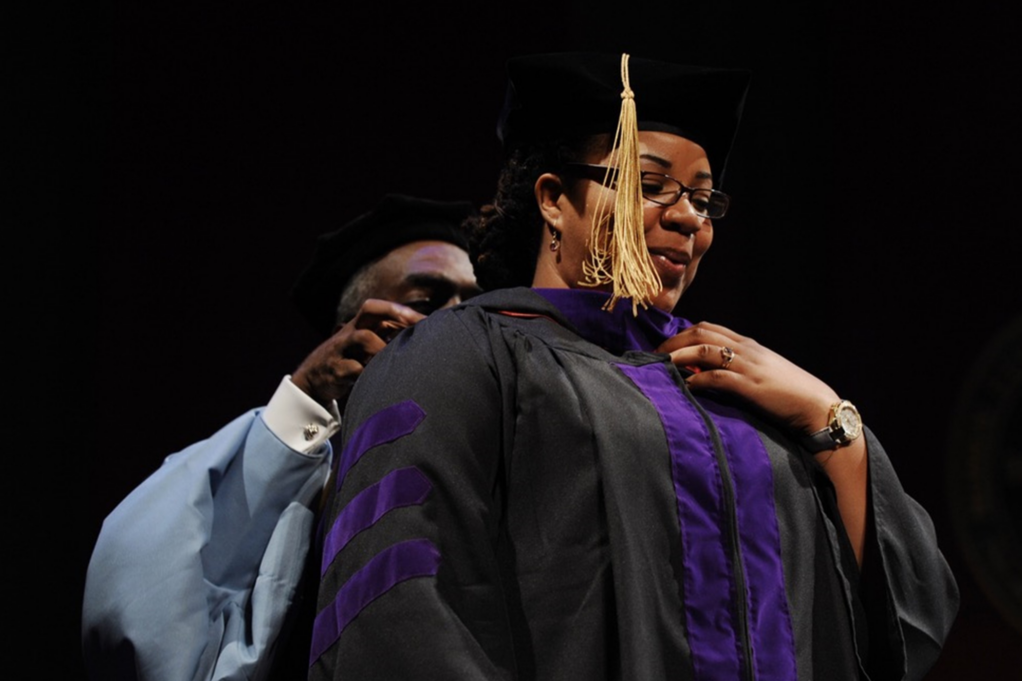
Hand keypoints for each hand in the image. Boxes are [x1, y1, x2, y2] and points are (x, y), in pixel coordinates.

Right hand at [291, 299, 425, 409]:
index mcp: (358, 326)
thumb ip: (385, 338)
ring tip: (399, 358)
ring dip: (384, 345)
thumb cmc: (347, 361)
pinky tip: (383, 380)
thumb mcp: (363, 347)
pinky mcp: (336, 371)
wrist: (311, 381)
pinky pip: (354, 368)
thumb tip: (419, 335)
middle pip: (370, 309)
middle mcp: (350, 332)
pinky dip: (370, 372)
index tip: (427, 320)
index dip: (402, 310)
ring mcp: (341, 350)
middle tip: (417, 325)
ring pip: (363, 337)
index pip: (380, 308)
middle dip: (395, 313)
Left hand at [656, 322, 839, 435]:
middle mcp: (745, 349)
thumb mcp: (761, 371)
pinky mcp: (751, 386)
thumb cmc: (787, 392)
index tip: (662, 346)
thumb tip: (706, 372)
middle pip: (700, 333)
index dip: (680, 334)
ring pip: (705, 349)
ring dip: (678, 356)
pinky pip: (718, 377)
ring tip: (660, 365)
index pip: (707, 327)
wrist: (816, 405)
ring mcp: (748, 365)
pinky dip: (698, 379)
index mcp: (747, 343)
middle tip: (652, 355)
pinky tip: (686, 386)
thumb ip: (737, 366)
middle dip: (672, 342)